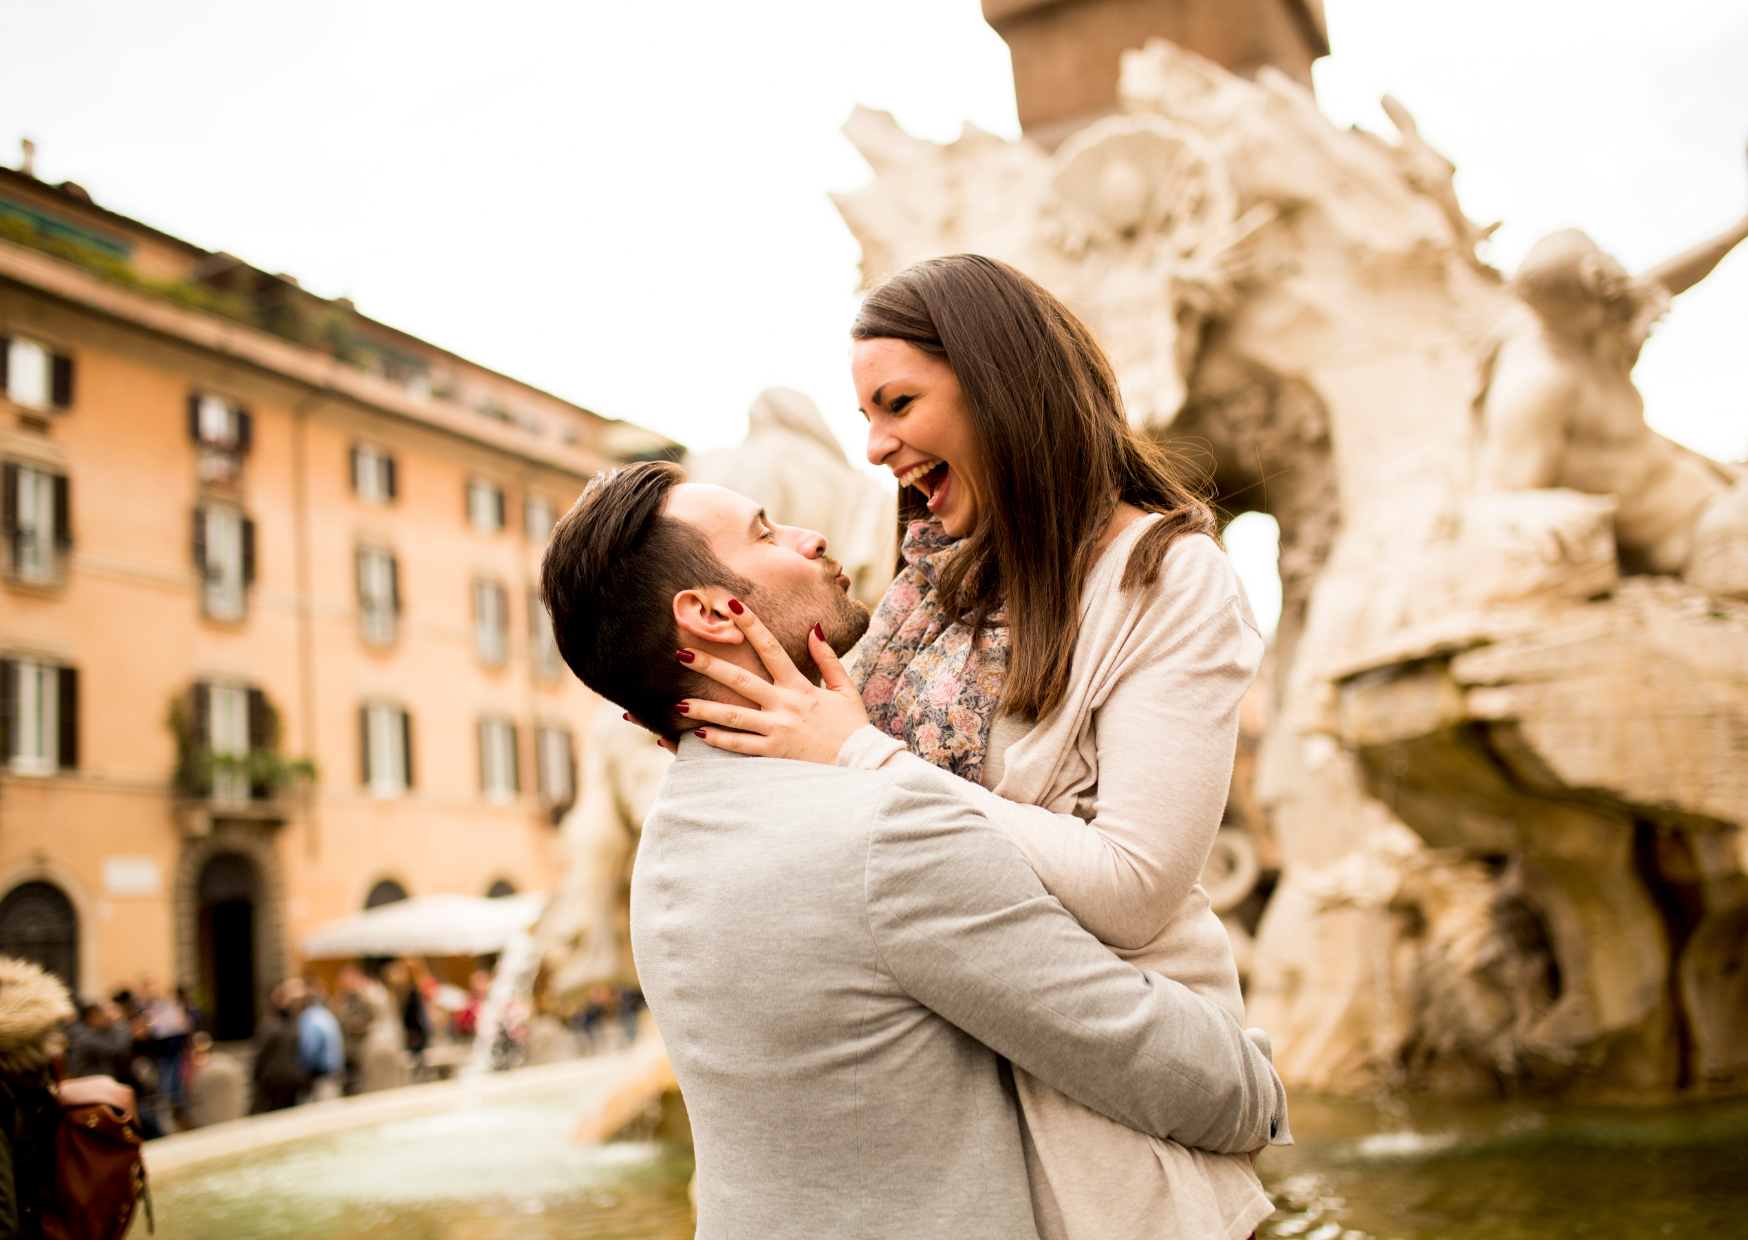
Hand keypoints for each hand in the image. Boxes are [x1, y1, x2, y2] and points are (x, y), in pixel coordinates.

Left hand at [678, 601, 869, 764]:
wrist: (861, 764)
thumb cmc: (853, 727)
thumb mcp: (845, 689)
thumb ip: (828, 659)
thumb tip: (815, 628)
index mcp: (801, 686)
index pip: (771, 648)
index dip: (751, 625)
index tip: (731, 605)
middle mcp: (785, 705)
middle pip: (740, 680)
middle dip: (710, 665)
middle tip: (681, 653)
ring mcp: (777, 730)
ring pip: (733, 716)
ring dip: (704, 709)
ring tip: (678, 704)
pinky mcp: (774, 754)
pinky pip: (741, 746)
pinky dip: (720, 740)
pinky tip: (699, 734)